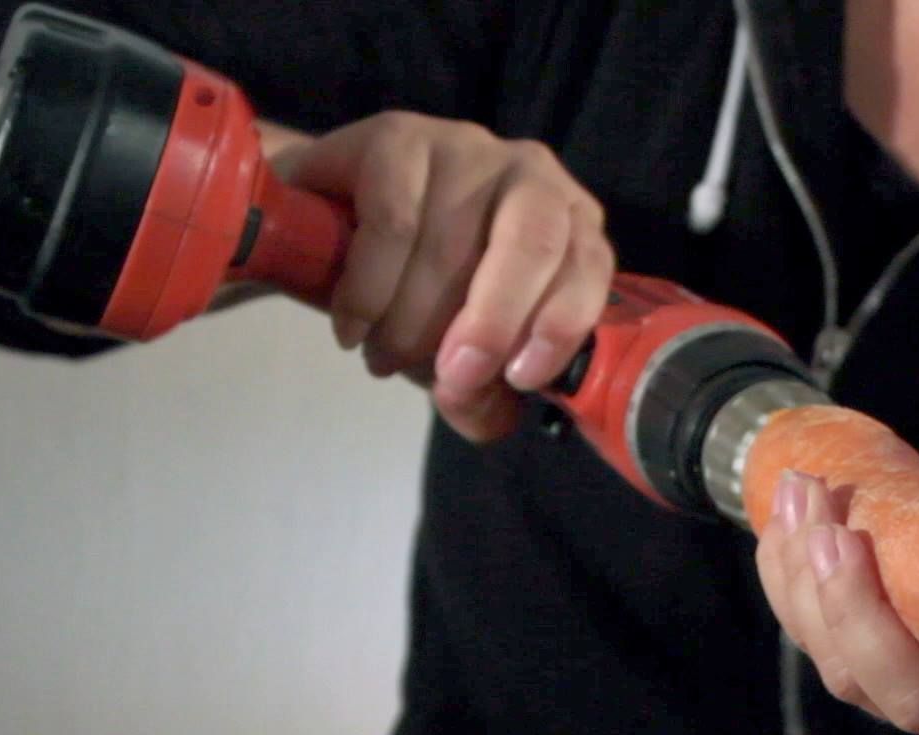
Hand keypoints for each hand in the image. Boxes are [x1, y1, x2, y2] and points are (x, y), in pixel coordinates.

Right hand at [275, 112, 614, 441]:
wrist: (329, 224)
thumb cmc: (418, 288)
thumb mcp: (458, 351)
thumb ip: (483, 392)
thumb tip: (483, 413)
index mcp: (570, 226)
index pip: (589, 266)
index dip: (559, 324)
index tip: (519, 377)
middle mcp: (531, 175)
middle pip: (532, 244)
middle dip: (492, 324)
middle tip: (449, 376)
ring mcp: (466, 148)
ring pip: (450, 243)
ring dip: (410, 321)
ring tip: (383, 357)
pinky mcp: (398, 136)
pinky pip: (391, 219)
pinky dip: (368, 288)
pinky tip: (352, 326)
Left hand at [755, 401, 918, 734]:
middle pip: (904, 698)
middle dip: (853, 617)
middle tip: (831, 528)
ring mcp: (915, 672)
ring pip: (846, 670)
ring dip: (806, 588)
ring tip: (803, 490)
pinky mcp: (867, 645)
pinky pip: (815, 634)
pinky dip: (788, 577)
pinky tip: (787, 514)